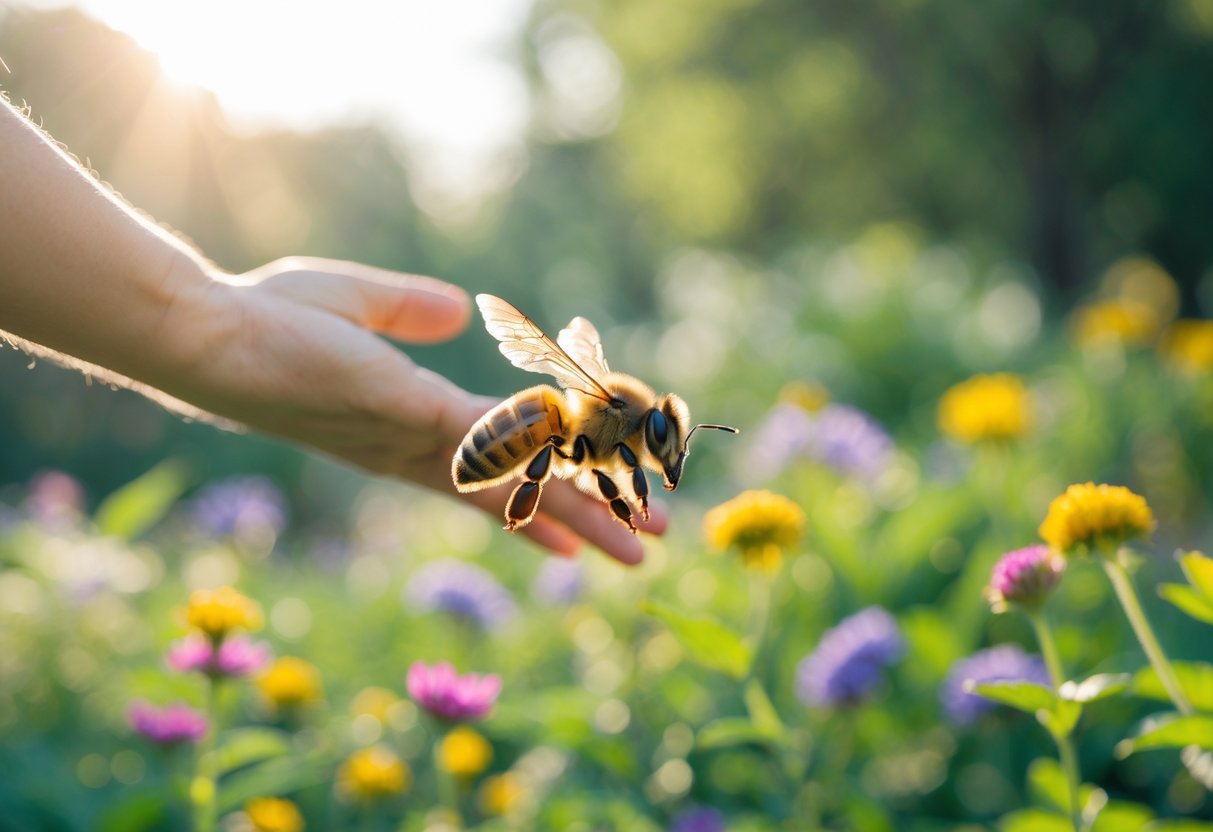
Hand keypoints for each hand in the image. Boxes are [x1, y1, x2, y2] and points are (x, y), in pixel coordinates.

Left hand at [168, 256, 665, 563]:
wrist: (206, 333)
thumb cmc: (266, 316)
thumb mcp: (354, 303)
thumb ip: (409, 309)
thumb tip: (459, 310)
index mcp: (411, 430)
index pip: (496, 476)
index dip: (544, 502)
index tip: (586, 532)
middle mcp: (420, 450)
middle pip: (522, 495)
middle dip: (589, 521)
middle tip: (646, 550)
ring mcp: (418, 435)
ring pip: (522, 481)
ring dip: (588, 511)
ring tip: (642, 543)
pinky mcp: (409, 410)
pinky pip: (495, 438)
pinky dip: (547, 460)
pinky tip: (595, 485)